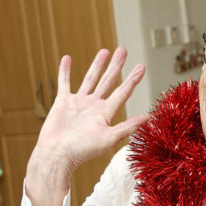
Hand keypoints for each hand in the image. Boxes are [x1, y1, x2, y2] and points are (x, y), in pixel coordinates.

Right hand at [26, 48, 147, 205]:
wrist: (56, 155)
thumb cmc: (82, 150)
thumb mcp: (109, 138)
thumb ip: (128, 127)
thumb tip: (149, 118)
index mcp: (105, 113)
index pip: (123, 92)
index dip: (132, 79)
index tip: (142, 66)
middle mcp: (93, 106)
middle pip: (108, 81)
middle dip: (116, 66)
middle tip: (123, 50)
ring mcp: (78, 103)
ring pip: (89, 79)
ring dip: (97, 65)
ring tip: (105, 51)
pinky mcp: (62, 102)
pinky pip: (64, 82)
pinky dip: (65, 71)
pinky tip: (67, 58)